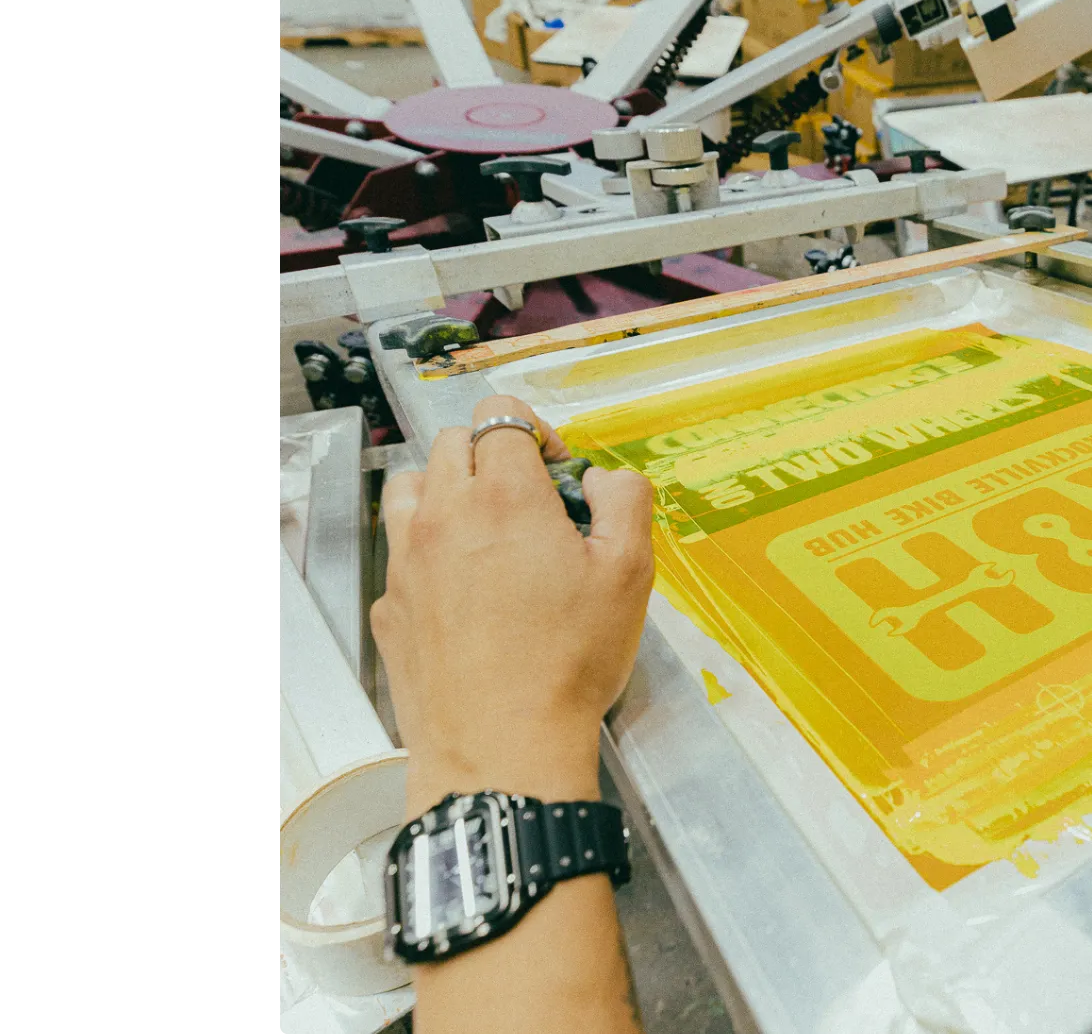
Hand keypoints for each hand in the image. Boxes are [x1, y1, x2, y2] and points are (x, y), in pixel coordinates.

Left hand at [373, 395, 655, 813]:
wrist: (504, 749)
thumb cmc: (569, 661)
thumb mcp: (631, 573)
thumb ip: (626, 501)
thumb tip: (604, 479)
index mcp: (503, 495)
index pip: (500, 414)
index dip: (536, 432)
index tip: (558, 472)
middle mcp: (443, 515)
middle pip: (451, 444)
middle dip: (492, 458)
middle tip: (531, 505)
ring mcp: (406, 561)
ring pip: (410, 488)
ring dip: (446, 493)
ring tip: (485, 535)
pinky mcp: (389, 607)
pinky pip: (401, 555)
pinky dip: (428, 555)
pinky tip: (465, 596)